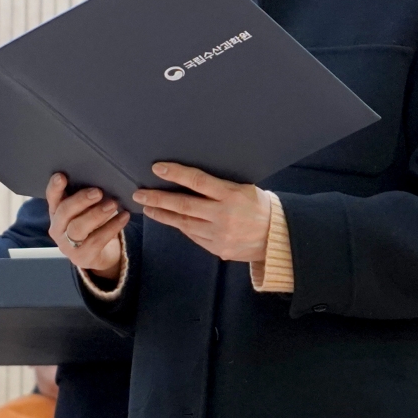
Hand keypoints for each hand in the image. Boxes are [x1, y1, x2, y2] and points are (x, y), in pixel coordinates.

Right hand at [45, 174, 125, 279]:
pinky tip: (124, 217)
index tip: (61, 176)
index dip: (55, 187)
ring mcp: (67, 245)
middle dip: (81, 200)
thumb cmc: (92, 226)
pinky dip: (112, 227)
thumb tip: (101, 182)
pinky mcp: (81, 257)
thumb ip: (87, 199)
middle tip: (98, 192)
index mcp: (56, 212)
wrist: (99, 256)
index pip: (52, 198)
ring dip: (97, 214)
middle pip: (64, 212)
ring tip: (113, 204)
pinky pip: (96, 241)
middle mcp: (57, 228)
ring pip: (78, 228)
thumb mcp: (87, 211)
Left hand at [132, 163, 268, 262]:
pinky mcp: (218, 248)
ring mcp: (219, 234)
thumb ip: (220, 186)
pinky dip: (181, 227)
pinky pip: (194, 236)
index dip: (176, 174)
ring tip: (148, 208)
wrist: (277, 237)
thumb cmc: (260, 207)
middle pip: (184, 205)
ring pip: (184, 223)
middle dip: (158, 198)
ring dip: (163, 215)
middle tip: (140, 194)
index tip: (158, 169)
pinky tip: (171, 220)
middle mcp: (223, 215)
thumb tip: (191, 179)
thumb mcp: (245, 189)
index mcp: (231, 195)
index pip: (198, 181)